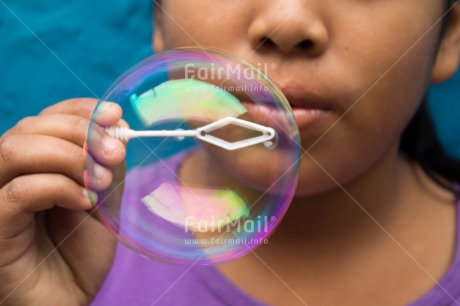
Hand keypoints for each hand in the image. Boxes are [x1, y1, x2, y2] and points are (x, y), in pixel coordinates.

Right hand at [0, 99, 125, 305]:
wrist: (66, 300)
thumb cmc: (80, 252)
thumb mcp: (104, 200)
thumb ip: (106, 165)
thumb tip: (117, 127)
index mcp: (34, 164)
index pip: (46, 118)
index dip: (80, 110)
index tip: (115, 116)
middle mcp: (8, 175)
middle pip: (29, 128)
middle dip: (80, 132)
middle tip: (116, 153)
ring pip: (14, 150)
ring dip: (68, 157)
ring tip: (100, 181)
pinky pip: (18, 191)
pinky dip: (58, 187)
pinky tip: (85, 202)